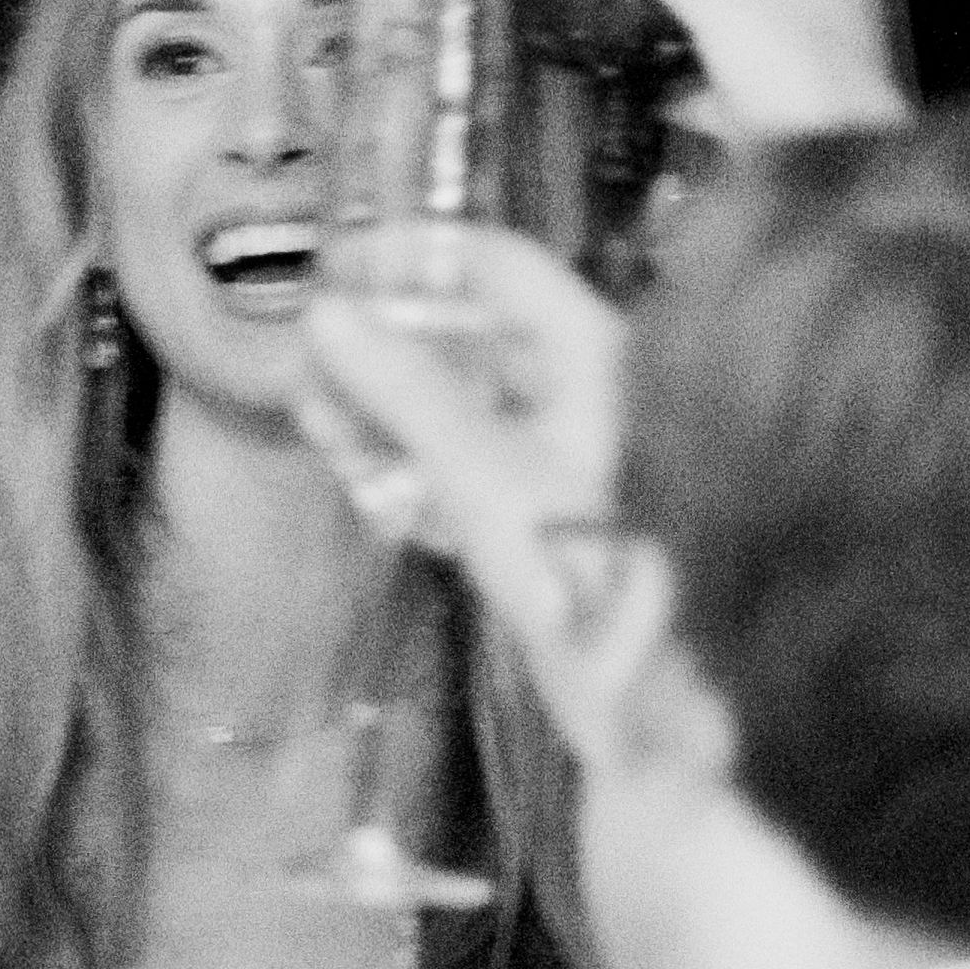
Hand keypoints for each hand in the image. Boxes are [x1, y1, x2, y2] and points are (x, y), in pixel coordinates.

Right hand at [299, 227, 665, 741]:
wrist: (661, 711)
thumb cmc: (602, 580)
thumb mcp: (487, 475)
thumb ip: (406, 393)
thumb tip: (328, 316)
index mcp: (597, 358)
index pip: (496, 265)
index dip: (411, 256)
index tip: (333, 268)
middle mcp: (589, 397)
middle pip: (471, 337)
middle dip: (383, 346)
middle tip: (307, 363)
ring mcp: (569, 461)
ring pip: (464, 405)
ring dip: (386, 409)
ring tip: (318, 423)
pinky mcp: (549, 523)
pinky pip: (472, 467)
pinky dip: (418, 467)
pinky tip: (370, 486)